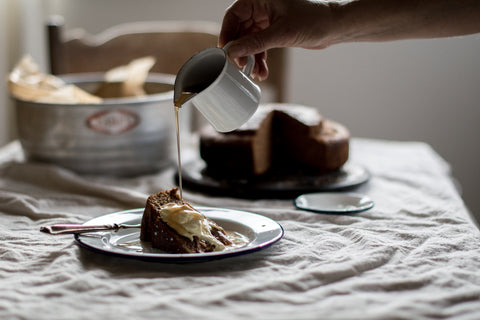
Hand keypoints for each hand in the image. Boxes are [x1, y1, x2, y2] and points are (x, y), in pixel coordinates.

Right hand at [219, 0, 334, 79]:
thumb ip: (255, 43)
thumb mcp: (282, 33)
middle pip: (239, 30)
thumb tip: (233, 52)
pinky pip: (259, 46)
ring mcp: (266, 20)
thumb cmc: (313, 19)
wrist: (334, 26)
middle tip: (241, 67)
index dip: (227, 34)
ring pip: (249, 41)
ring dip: (251, 58)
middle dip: (240, 51)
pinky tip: (262, 72)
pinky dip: (259, 59)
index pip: (233, 15)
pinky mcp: (273, 31)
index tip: (225, 53)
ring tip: (255, 73)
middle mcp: (261, 7)